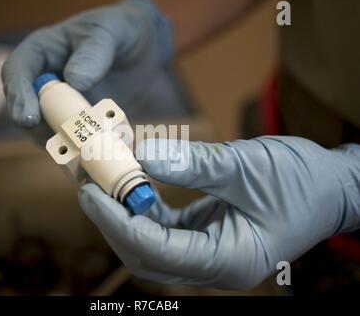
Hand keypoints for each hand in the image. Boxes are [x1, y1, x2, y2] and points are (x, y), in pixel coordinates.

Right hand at [1, 0, 171, 142]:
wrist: (143, 48)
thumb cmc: (120, 30)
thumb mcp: (109, 33)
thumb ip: (94, 53)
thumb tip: (74, 81)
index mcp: (41, 52)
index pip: (16, 73)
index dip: (18, 97)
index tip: (28, 118)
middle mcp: (45, 81)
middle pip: (28, 110)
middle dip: (41, 129)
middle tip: (62, 140)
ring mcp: (61, 105)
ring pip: (49, 131)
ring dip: (65, 144)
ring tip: (87, 150)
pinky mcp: (79, 123)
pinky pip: (74, 141)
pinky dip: (85, 150)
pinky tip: (101, 153)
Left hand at [78, 136, 359, 288]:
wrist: (331, 187)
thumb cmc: (302, 182)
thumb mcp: (248, 167)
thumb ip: (196, 164)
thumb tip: (144, 153)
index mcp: (229, 260)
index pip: (160, 251)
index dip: (120, 223)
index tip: (91, 193)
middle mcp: (214, 264)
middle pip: (147, 253)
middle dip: (113, 220)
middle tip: (88, 182)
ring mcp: (207, 252)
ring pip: (151, 242)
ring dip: (124, 212)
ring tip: (102, 180)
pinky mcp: (204, 236)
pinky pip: (164, 228)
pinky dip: (143, 207)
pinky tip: (131, 183)